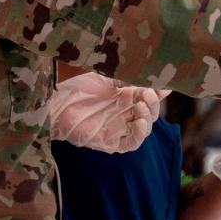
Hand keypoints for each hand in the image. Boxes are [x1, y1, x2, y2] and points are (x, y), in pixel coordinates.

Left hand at [47, 73, 162, 152]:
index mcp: (126, 98)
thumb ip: (129, 78)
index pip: (149, 97)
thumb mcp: (107, 78)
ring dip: (148, 117)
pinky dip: (139, 134)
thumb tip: (152, 75)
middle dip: (153, 104)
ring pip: (144, 128)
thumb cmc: (78, 89)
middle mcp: (125, 114)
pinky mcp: (111, 142)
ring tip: (141, 106)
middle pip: (150, 113)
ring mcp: (119, 129)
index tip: (163, 85)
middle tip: (148, 94)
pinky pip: (131, 143)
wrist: (57, 104)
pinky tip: (139, 122)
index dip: (158, 93)